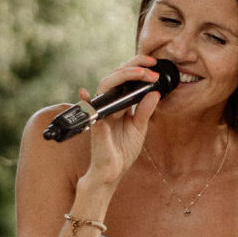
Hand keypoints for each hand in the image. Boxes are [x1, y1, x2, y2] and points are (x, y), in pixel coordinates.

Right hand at [81, 55, 163, 183]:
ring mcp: (102, 113)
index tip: (154, 65)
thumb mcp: (139, 128)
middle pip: (116, 76)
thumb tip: (155, 92)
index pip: (125, 79)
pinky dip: (84, 102)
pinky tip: (82, 92)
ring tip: (141, 73)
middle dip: (134, 66)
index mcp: (120, 104)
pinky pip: (89, 111)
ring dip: (123, 76)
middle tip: (151, 65)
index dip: (138, 68)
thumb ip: (145, 111)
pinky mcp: (96, 125)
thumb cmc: (123, 150)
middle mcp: (109, 105)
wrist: (113, 171)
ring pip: (105, 86)